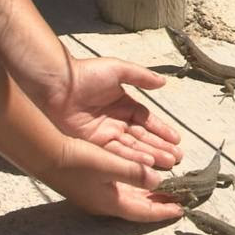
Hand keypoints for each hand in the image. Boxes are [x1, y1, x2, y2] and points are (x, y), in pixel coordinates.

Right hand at [39, 136, 182, 220]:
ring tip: (168, 189)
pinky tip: (145, 178)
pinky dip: (138, 186)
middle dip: (160, 203)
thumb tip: (159, 181)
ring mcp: (98, 196)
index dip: (163, 211)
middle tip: (180, 198)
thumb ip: (135, 173)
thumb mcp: (108, 164)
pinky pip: (123, 190)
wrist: (45, 155)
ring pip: (132, 198)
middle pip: (140, 207)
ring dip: (150, 194)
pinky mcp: (93, 186)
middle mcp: (106, 203)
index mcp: (111, 203)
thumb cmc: (76, 159)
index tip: (182, 210)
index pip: (144, 212)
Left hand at [42, 56, 182, 168]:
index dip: (162, 130)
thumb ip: (141, 77)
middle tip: (177, 158)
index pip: (147, 120)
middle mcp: (115, 121)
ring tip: (168, 163)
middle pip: (142, 138)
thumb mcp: (118, 70)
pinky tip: (147, 164)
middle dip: (161, 147)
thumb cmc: (85, 73)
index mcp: (123, 104)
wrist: (57, 84)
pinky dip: (132, 159)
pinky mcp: (93, 144)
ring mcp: (104, 134)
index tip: (177, 140)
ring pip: (132, 148)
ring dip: (151, 155)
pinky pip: (116, 153)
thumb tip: (163, 82)